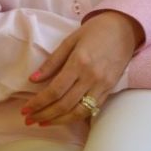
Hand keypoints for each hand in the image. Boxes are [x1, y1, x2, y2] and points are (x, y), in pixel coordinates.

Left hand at [22, 10, 142, 126]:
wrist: (125, 27)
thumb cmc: (95, 30)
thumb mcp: (70, 40)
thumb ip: (52, 62)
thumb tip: (32, 80)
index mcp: (79, 62)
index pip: (55, 90)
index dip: (38, 103)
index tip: (25, 110)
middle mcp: (91, 77)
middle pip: (64, 104)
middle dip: (44, 115)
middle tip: (29, 120)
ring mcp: (102, 85)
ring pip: (79, 112)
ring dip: (59, 121)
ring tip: (43, 123)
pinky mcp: (110, 89)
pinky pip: (92, 109)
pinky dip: (76, 117)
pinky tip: (63, 118)